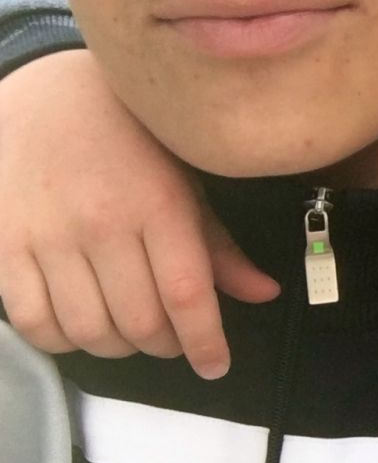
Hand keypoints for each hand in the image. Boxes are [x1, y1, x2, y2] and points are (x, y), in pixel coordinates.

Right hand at [0, 50, 278, 377]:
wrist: (46, 96)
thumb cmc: (132, 141)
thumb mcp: (188, 182)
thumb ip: (220, 246)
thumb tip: (266, 295)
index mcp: (159, 203)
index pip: (186, 294)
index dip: (205, 342)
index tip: (216, 366)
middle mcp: (102, 222)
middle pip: (139, 322)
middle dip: (166, 346)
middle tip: (174, 340)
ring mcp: (47, 235)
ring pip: (89, 330)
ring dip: (118, 348)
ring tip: (131, 334)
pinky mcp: (2, 243)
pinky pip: (33, 321)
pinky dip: (63, 341)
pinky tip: (82, 328)